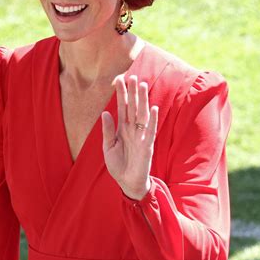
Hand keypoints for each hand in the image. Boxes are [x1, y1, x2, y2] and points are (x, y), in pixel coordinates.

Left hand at [101, 75, 158, 200]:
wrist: (127, 183)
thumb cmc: (118, 165)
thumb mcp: (108, 147)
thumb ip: (107, 130)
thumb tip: (105, 112)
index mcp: (122, 129)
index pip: (122, 107)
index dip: (121, 94)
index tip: (118, 79)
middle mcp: (132, 129)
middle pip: (133, 107)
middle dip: (132, 92)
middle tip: (132, 76)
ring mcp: (141, 136)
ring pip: (142, 114)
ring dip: (142, 100)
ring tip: (142, 86)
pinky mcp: (147, 146)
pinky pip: (151, 131)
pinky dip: (153, 120)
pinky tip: (154, 108)